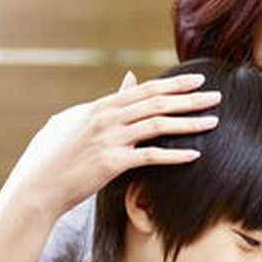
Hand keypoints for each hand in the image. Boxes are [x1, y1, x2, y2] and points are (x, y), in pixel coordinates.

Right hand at [17, 70, 221, 216]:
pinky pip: (150, 156)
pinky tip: (194, 154)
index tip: (199, 81)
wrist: (45, 185)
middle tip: (216, 96)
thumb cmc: (69, 155)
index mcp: (104, 106)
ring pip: (158, 125)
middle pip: (157, 103)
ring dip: (188, 123)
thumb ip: (114, 100)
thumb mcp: (88, 120)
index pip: (147, 89)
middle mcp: (108, 118)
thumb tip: (131, 77)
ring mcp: (110, 139)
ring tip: (213, 121)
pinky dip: (174, 154)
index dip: (175, 84)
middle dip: (190, 99)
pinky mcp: (112, 163)